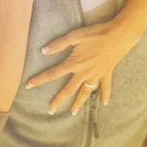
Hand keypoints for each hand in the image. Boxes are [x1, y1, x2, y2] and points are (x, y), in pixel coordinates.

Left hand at [26, 18, 140, 113]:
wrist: (118, 36)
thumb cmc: (96, 33)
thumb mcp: (75, 36)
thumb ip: (59, 44)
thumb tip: (44, 51)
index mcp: (74, 63)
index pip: (53, 74)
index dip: (40, 79)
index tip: (28, 85)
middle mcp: (84, 73)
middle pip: (68, 90)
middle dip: (58, 100)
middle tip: (50, 110)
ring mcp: (96, 75)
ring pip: (85, 93)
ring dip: (79, 103)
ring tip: (73, 113)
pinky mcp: (107, 74)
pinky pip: (105, 88)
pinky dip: (105, 95)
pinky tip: (104, 103)